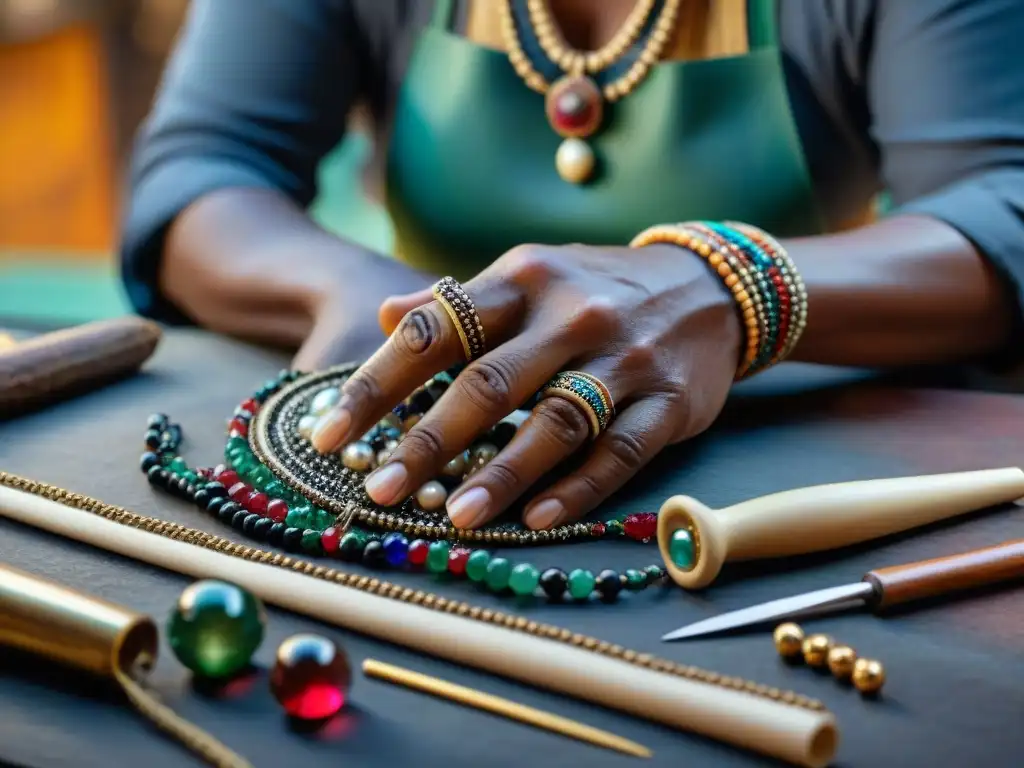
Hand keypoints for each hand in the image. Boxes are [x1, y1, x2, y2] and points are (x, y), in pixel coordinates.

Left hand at [311, 243, 742, 529]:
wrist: (711, 286)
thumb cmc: (598, 287)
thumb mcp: (530, 273)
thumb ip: (461, 299)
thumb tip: (387, 315)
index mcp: (524, 280)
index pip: (436, 330)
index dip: (377, 384)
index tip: (329, 433)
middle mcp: (571, 316)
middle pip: (488, 384)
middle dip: (428, 441)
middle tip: (379, 489)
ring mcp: (624, 361)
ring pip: (554, 423)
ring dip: (500, 474)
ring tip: (452, 517)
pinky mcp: (668, 404)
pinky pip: (618, 452)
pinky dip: (576, 487)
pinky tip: (534, 518)